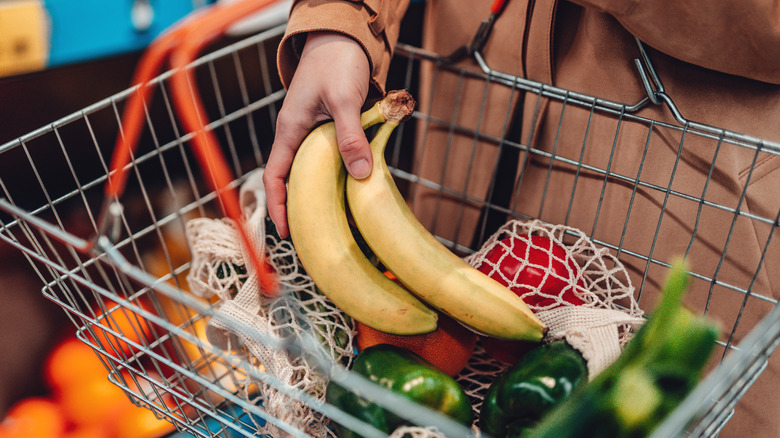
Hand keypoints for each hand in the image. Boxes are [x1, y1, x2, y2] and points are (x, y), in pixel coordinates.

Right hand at [264, 31, 371, 237]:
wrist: (342, 38)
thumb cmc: (337, 62)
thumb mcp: (345, 100)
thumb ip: (351, 137)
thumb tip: (360, 175)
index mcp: (290, 130)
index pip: (274, 176)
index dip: (277, 205)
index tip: (286, 231)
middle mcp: (297, 135)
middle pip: (291, 179)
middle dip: (299, 207)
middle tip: (315, 234)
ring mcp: (312, 133)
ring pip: (311, 171)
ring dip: (320, 193)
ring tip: (334, 220)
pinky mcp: (328, 130)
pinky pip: (328, 159)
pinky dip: (337, 175)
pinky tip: (352, 188)